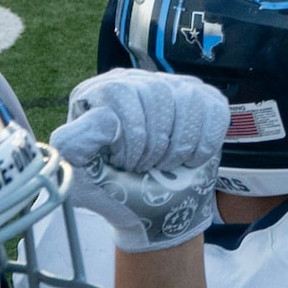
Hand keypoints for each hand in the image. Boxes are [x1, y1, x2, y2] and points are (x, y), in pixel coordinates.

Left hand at [49, 69, 224, 251]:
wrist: (152, 207)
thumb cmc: (114, 190)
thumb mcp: (81, 175)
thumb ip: (74, 147)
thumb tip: (93, 124)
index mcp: (99, 92)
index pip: (121, 94)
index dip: (130, 136)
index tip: (125, 164)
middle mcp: (137, 80)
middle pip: (158, 94)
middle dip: (155, 144)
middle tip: (146, 169)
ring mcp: (174, 86)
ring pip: (188, 99)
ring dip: (179, 146)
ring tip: (166, 166)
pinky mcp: (207, 99)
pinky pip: (213, 111)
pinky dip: (204, 145)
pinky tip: (189, 160)